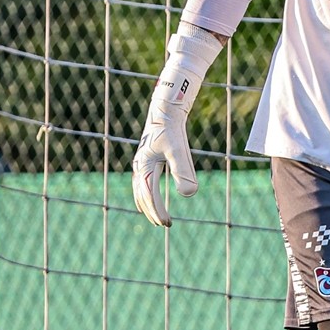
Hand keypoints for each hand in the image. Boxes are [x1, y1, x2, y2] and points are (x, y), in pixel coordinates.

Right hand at [131, 27, 221, 226]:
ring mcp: (142, 160)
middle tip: (166, 224)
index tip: (169, 223)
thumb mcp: (179, 148)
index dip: (158, 211)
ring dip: (148, 203)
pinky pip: (144, 180)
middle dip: (152, 211)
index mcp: (143, 164)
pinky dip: (147, 192)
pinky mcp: (148, 155)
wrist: (166, 104)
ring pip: (140, 188)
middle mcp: (139, 164)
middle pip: (141, 194)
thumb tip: (189, 195)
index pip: (148, 195)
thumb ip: (183, 170)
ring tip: (159, 216)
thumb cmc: (171, 125)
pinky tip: (155, 196)